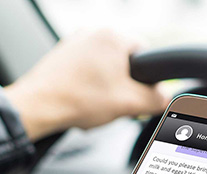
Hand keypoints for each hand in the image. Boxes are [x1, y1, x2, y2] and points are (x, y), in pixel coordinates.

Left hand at [5, 29, 167, 140]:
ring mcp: (76, 42)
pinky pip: (90, 70)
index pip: (147, 55)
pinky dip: (92, 87)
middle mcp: (94, 33)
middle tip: (118, 103)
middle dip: (126, 86)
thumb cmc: (79, 99)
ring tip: (98, 104)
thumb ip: (157, 99)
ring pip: (108, 69)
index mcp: (113, 36)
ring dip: (109, 88)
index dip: (147, 80)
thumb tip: (167, 97)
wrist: (39, 107)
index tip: (139, 95)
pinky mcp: (64, 55)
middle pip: (126, 63)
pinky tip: (86, 101)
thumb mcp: (130, 104)